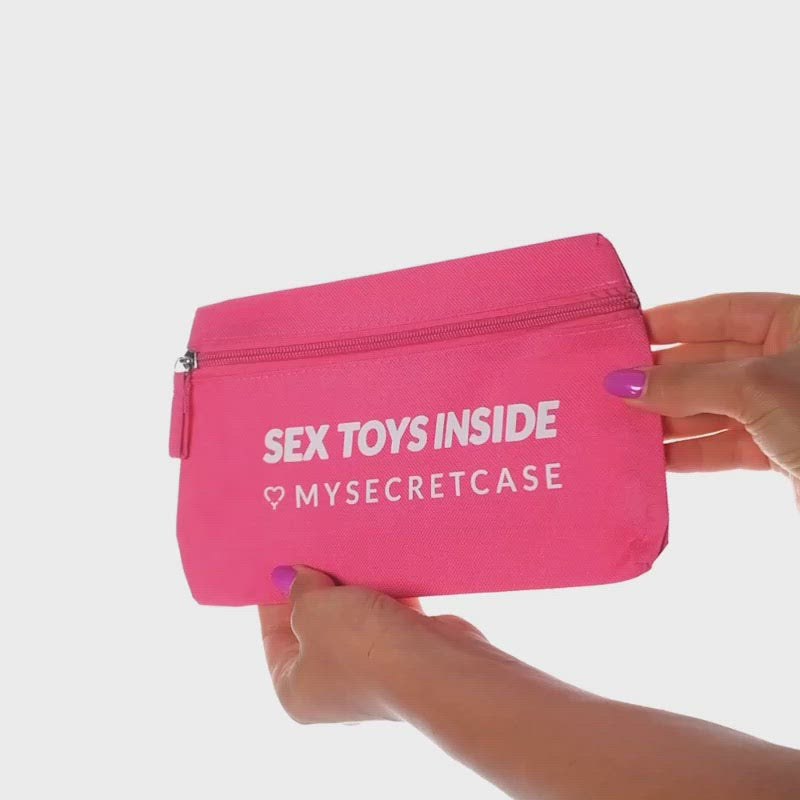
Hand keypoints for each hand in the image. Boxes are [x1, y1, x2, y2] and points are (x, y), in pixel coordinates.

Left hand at [258, 565, 491, 723]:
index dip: (273, 596)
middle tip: (311, 547)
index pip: (273, 636)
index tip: (279, 560)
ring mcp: (370, 671)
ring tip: (342, 546)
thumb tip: (289, 577)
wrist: (434, 665)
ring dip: (351, 585)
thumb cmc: (359, 646)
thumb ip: (299, 589)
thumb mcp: (313, 610)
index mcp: (295, 688)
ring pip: (352, 617)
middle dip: (315, 586)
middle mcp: (330, 686)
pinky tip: (377, 559)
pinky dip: (382, 590)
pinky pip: (385, 614)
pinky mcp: (404, 653)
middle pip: (314, 625)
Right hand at [603, 293, 799, 498]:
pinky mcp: (779, 450)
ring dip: (668, 418)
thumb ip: (686, 382)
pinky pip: (723, 445)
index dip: (670, 320)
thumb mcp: (755, 387)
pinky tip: (654, 457)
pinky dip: (689, 452)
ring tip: (622, 423)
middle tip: (612, 386)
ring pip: (711, 406)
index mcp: (796, 324)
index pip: (720, 311)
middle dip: (662, 376)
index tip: (622, 333)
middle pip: (709, 360)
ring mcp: (782, 407)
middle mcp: (787, 362)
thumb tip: (624, 381)